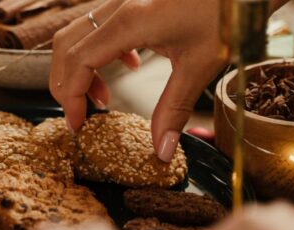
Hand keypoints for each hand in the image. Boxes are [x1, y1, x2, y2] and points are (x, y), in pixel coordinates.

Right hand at [50, 0, 226, 161]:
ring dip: (80, 68)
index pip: (77, 62)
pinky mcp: (132, 1)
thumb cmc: (228, 10)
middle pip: (65, 46)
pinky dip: (99, 52)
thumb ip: (174, 109)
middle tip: (81, 115)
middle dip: (66, 84)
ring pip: (78, 34)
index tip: (78, 125)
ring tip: (103, 97)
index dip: (70, 97)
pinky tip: (128, 64)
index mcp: (129, 22)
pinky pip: (98, 25)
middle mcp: (117, 6)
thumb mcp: (200, 64)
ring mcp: (121, 0)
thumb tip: (162, 150)